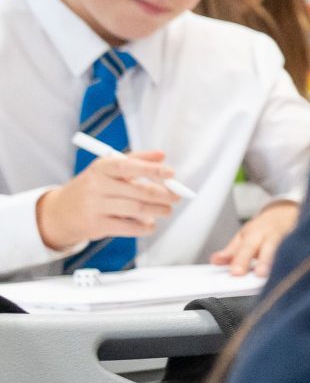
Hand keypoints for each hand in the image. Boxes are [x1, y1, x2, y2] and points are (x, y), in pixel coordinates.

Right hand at [33, 150, 178, 251]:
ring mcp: (95, 206)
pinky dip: (144, 226)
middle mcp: (96, 185)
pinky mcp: (96, 225)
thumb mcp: (107, 170)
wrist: (59, 213)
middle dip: (163, 194)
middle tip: (177, 196)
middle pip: (137, 191)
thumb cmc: (92, 187)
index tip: (171, 173)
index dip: (151, 169)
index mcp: (100, 168)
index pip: (127, 166)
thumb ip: (135, 161)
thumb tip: (162, 155)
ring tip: (167, 210)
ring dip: (157, 210)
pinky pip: (128, 227)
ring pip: (136, 209)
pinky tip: (150, 224)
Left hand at [212, 201, 297, 276]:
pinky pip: (301, 249)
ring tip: (279, 274)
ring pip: (287, 248)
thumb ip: (231, 251)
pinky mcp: (303, 239)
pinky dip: (300, 257)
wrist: (286, 212)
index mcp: (256, 233)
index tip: (236, 272)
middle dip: (264, 261)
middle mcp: (273, 235)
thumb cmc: (264, 228)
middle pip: (269, 247)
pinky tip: (298, 267)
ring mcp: (289, 237)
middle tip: (260, 274)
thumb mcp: (245, 236)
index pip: (247, 247)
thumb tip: (216, 261)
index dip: (242, 260)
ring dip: (283, 261)